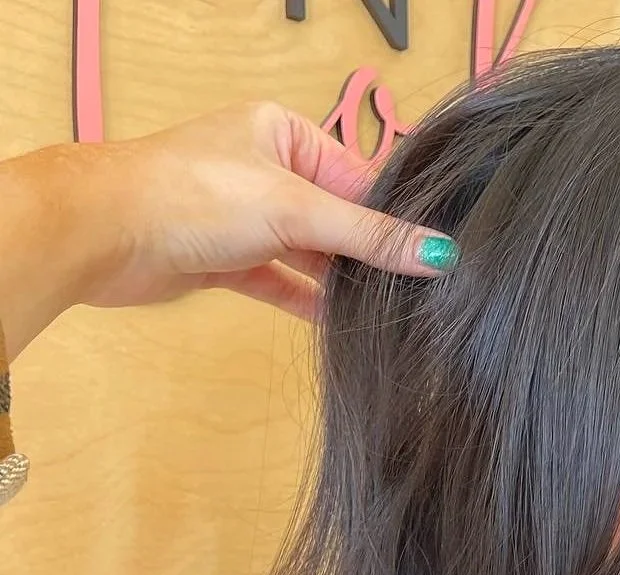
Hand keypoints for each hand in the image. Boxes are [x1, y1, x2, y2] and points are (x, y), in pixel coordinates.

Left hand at [0, 101, 454, 356]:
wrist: (105, 234)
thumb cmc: (194, 195)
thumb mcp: (296, 209)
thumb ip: (370, 236)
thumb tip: (441, 255)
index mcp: (284, 133)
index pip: (359, 178)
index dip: (395, 219)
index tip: (437, 258)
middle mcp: (266, 169)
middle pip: (338, 217)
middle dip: (370, 255)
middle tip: (420, 293)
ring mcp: (246, 216)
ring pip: (311, 252)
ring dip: (341, 282)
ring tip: (389, 313)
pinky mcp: (229, 258)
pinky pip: (283, 281)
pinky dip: (309, 301)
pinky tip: (344, 324)